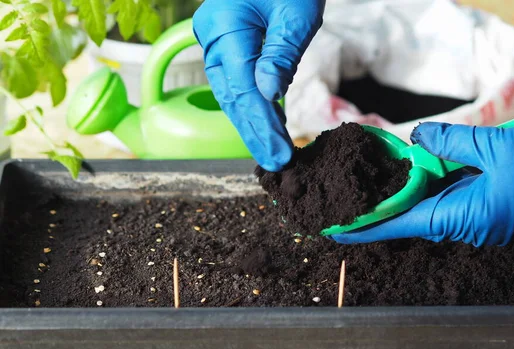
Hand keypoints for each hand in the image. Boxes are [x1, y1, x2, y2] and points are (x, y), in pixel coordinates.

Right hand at [192, 0, 324, 171]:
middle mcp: (214, 39)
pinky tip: (271, 124)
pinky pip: (241, 81)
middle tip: (276, 164)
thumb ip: (281, 53)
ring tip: (274, 152)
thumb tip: (269, 94)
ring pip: (234, 93)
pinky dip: (257, 104)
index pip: (243, 89)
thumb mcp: (295, 13)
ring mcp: (219, 42)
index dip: (262, 125)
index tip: (280, 154)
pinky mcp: (231, 45)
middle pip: (233, 97)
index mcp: (224, 28)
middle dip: (255, 133)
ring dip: (255, 123)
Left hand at [332, 122, 513, 245]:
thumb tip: (418, 137)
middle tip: (344, 193)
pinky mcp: (481, 210)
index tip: (334, 230)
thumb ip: (452, 140)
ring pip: (425, 206)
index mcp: (460, 216)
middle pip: (407, 214)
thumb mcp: (498, 146)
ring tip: (371, 178)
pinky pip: (445, 199)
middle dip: (377, 204)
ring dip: (402, 192)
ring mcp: (471, 219)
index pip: (398, 223)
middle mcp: (461, 224)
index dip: (364, 227)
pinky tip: (415, 169)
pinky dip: (426, 187)